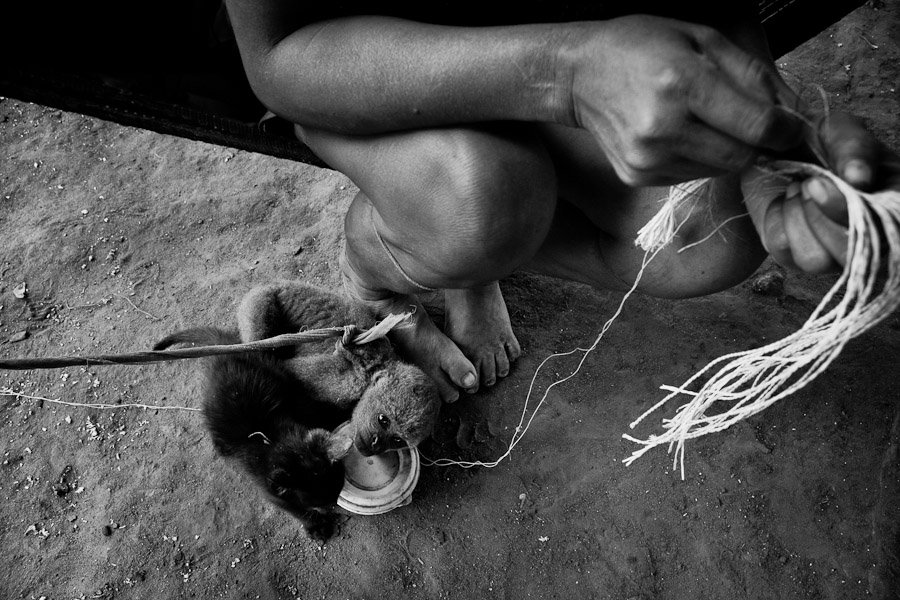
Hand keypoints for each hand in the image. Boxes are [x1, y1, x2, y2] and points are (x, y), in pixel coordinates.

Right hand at [567, 15, 803, 184]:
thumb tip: (793, 111)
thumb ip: (752, 74)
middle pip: (743, 156)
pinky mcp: (638, 177)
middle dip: (759, 143)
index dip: (786, 130)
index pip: (757, 126)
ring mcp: (648, 158)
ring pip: (720, 170)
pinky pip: (692, 175)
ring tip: (705, 120)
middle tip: (755, 124)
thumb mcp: (701, 37)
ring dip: (727, 150)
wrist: (579, 76)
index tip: (792, 125)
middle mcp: (662, 128)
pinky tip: (680, 133)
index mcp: (680, 83)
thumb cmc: (641, 47)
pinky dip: (700, 157)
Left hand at [742, 113, 899, 272]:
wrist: (769, 146)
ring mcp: (828, 250)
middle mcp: (864, 235)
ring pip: (815, 261)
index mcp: (890, 203)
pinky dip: (777, 220)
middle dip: (821, 216)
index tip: (819, 184)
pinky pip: (784, 250)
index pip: (889, 229)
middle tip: (808, 182)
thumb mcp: (838, 129)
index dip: (851, 213)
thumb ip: (853, 147)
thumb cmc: (814, 137)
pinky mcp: (793, 254)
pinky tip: (783, 201)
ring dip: (798, 216)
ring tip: (798, 187)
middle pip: (850, 255)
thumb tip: (859, 178)